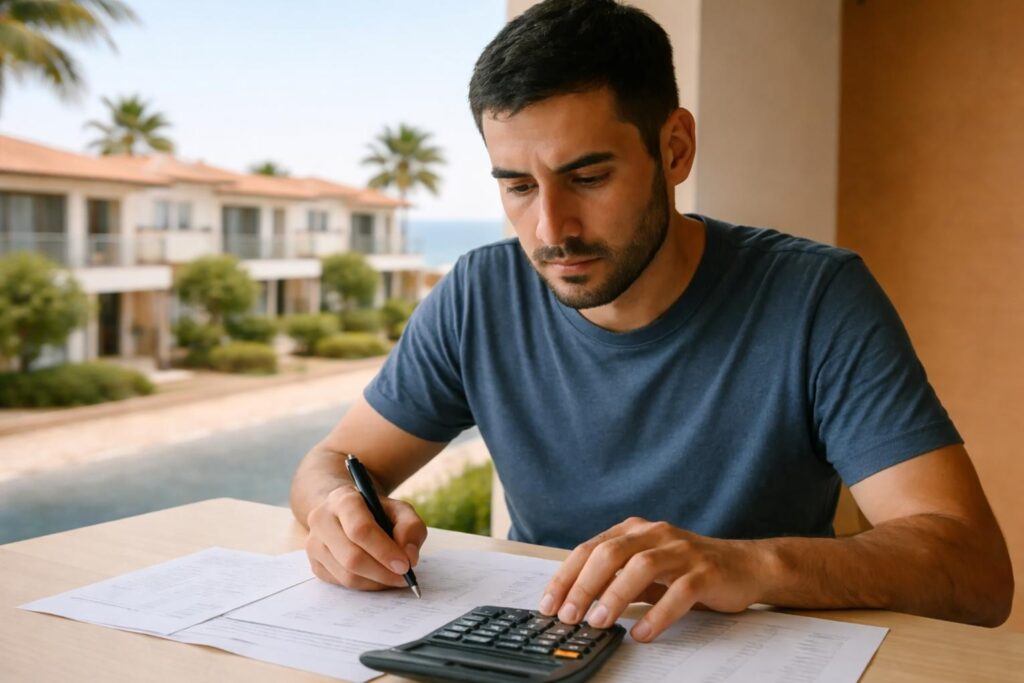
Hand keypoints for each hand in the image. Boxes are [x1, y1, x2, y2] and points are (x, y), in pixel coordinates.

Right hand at [304, 484, 426, 589]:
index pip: (360, 529)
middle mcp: (321, 520)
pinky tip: (379, 577)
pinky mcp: (315, 564)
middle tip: (404, 576)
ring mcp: (314, 544)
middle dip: (382, 572)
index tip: (405, 565)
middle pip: (351, 557)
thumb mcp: (399, 510)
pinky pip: (342, 584)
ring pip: (346, 575)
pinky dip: (366, 585)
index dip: (384, 551)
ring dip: (376, 582)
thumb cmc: (376, 511)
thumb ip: (410, 527)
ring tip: (395, 577)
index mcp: (342, 500)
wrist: (346, 512)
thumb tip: (409, 556)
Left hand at [539, 517, 764, 641]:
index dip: (566, 576)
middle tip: (568, 615)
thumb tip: (574, 603)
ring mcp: (682, 550)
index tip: (549, 603)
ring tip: (598, 623)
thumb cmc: (687, 570)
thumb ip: (614, 578)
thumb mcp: (646, 569)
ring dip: (615, 596)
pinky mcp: (706, 571)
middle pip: (610, 553)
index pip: (590, 549)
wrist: (745, 566)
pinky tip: (642, 633)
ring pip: (641, 567)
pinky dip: (657, 614)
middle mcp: (655, 533)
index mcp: (635, 530)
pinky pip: (678, 592)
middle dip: (583, 586)